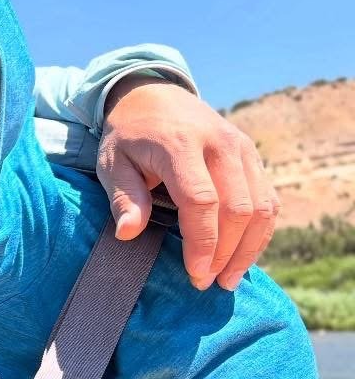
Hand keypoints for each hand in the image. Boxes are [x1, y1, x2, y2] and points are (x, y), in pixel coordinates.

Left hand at [98, 79, 277, 289]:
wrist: (153, 95)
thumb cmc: (127, 136)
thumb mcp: (111, 162)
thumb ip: (123, 197)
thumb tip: (128, 234)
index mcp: (180, 144)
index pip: (202, 200)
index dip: (202, 241)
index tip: (195, 273)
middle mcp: (220, 144)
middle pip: (238, 207)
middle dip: (225, 252)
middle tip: (206, 282)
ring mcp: (242, 148)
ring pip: (261, 206)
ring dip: (248, 248)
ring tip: (228, 279)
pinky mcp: (252, 156)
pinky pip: (267, 199)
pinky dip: (259, 231)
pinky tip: (242, 256)